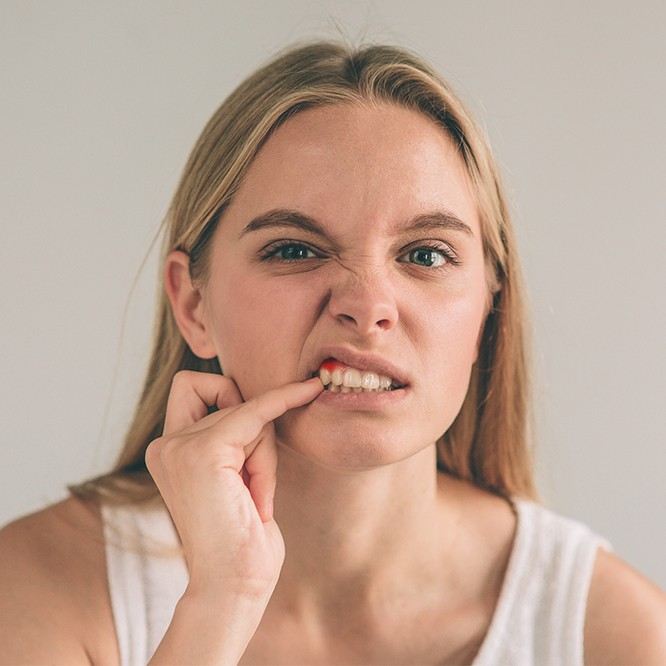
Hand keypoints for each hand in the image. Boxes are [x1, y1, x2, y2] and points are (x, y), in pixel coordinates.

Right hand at [145, 370, 322, 600]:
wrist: (233, 587)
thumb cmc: (241, 541)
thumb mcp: (232, 478)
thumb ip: (232, 440)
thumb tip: (260, 401)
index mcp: (168, 451)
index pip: (193, 388)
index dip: (224, 389)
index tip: (265, 392)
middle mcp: (165, 445)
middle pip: (226, 397)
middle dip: (254, 434)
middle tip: (254, 484)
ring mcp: (179, 447)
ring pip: (246, 411)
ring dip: (264, 454)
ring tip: (255, 499)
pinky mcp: (204, 452)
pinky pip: (257, 411)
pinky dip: (284, 400)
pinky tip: (308, 390)